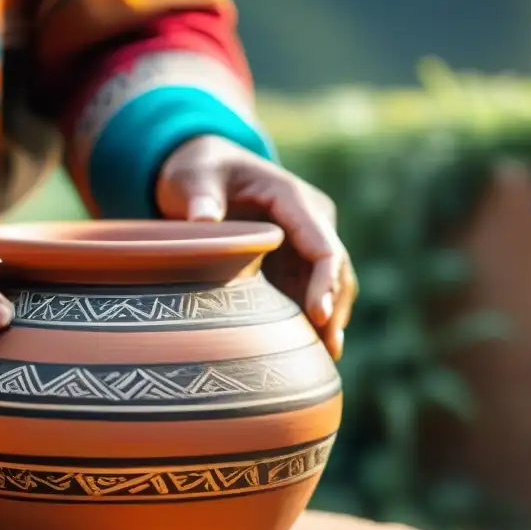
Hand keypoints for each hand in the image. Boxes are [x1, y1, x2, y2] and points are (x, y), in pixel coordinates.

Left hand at [157, 135, 356, 360]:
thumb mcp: (193, 178)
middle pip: (337, 270)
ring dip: (331, 319)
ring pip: (332, 285)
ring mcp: (305, 243)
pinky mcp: (294, 263)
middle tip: (326, 350)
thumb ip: (199, 197)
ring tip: (325, 358)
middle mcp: (310, 222)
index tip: (318, 315)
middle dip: (334, 309)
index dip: (325, 282)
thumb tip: (202, 220)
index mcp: (294, 198)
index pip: (323, 245)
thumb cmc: (200, 172)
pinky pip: (312, 293)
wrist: (205, 171)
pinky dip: (313, 319)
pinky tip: (311, 351)